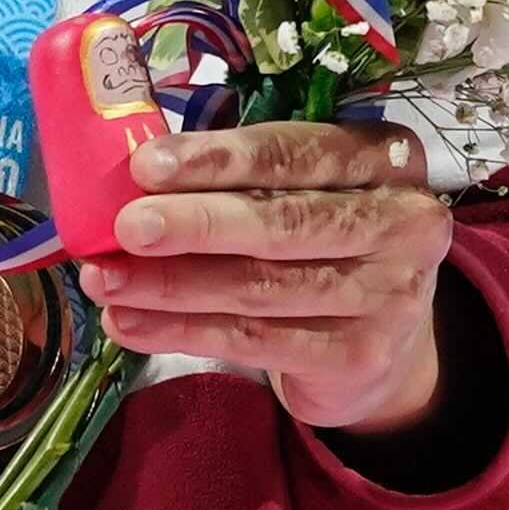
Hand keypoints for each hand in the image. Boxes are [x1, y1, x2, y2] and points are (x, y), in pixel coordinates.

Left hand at [76, 118, 453, 434]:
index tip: (147, 165)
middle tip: (125, 227)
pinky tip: (129, 323)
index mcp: (389, 158)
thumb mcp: (310, 190)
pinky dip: (183, 332)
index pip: (299, 152)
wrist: (383, 344)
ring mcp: (387, 296)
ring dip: (171, 285)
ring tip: (105, 280)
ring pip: (261, 288)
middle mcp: (403, 223)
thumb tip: (135, 173)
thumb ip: (247, 177)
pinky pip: (254, 341)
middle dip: (195, 224)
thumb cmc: (326, 240)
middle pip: (284, 223)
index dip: (221, 159)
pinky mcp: (358, 356)